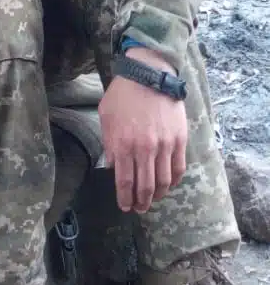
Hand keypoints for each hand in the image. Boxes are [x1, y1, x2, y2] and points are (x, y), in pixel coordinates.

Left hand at [99, 46, 187, 213]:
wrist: (148, 75)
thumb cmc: (123, 95)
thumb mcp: (106, 117)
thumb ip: (109, 143)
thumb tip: (112, 166)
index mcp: (123, 144)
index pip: (125, 182)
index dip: (124, 198)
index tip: (125, 207)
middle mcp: (145, 149)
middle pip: (145, 186)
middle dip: (141, 202)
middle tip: (139, 209)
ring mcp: (164, 145)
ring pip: (164, 182)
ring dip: (158, 195)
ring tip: (153, 200)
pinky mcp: (179, 140)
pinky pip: (178, 168)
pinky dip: (173, 181)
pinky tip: (168, 185)